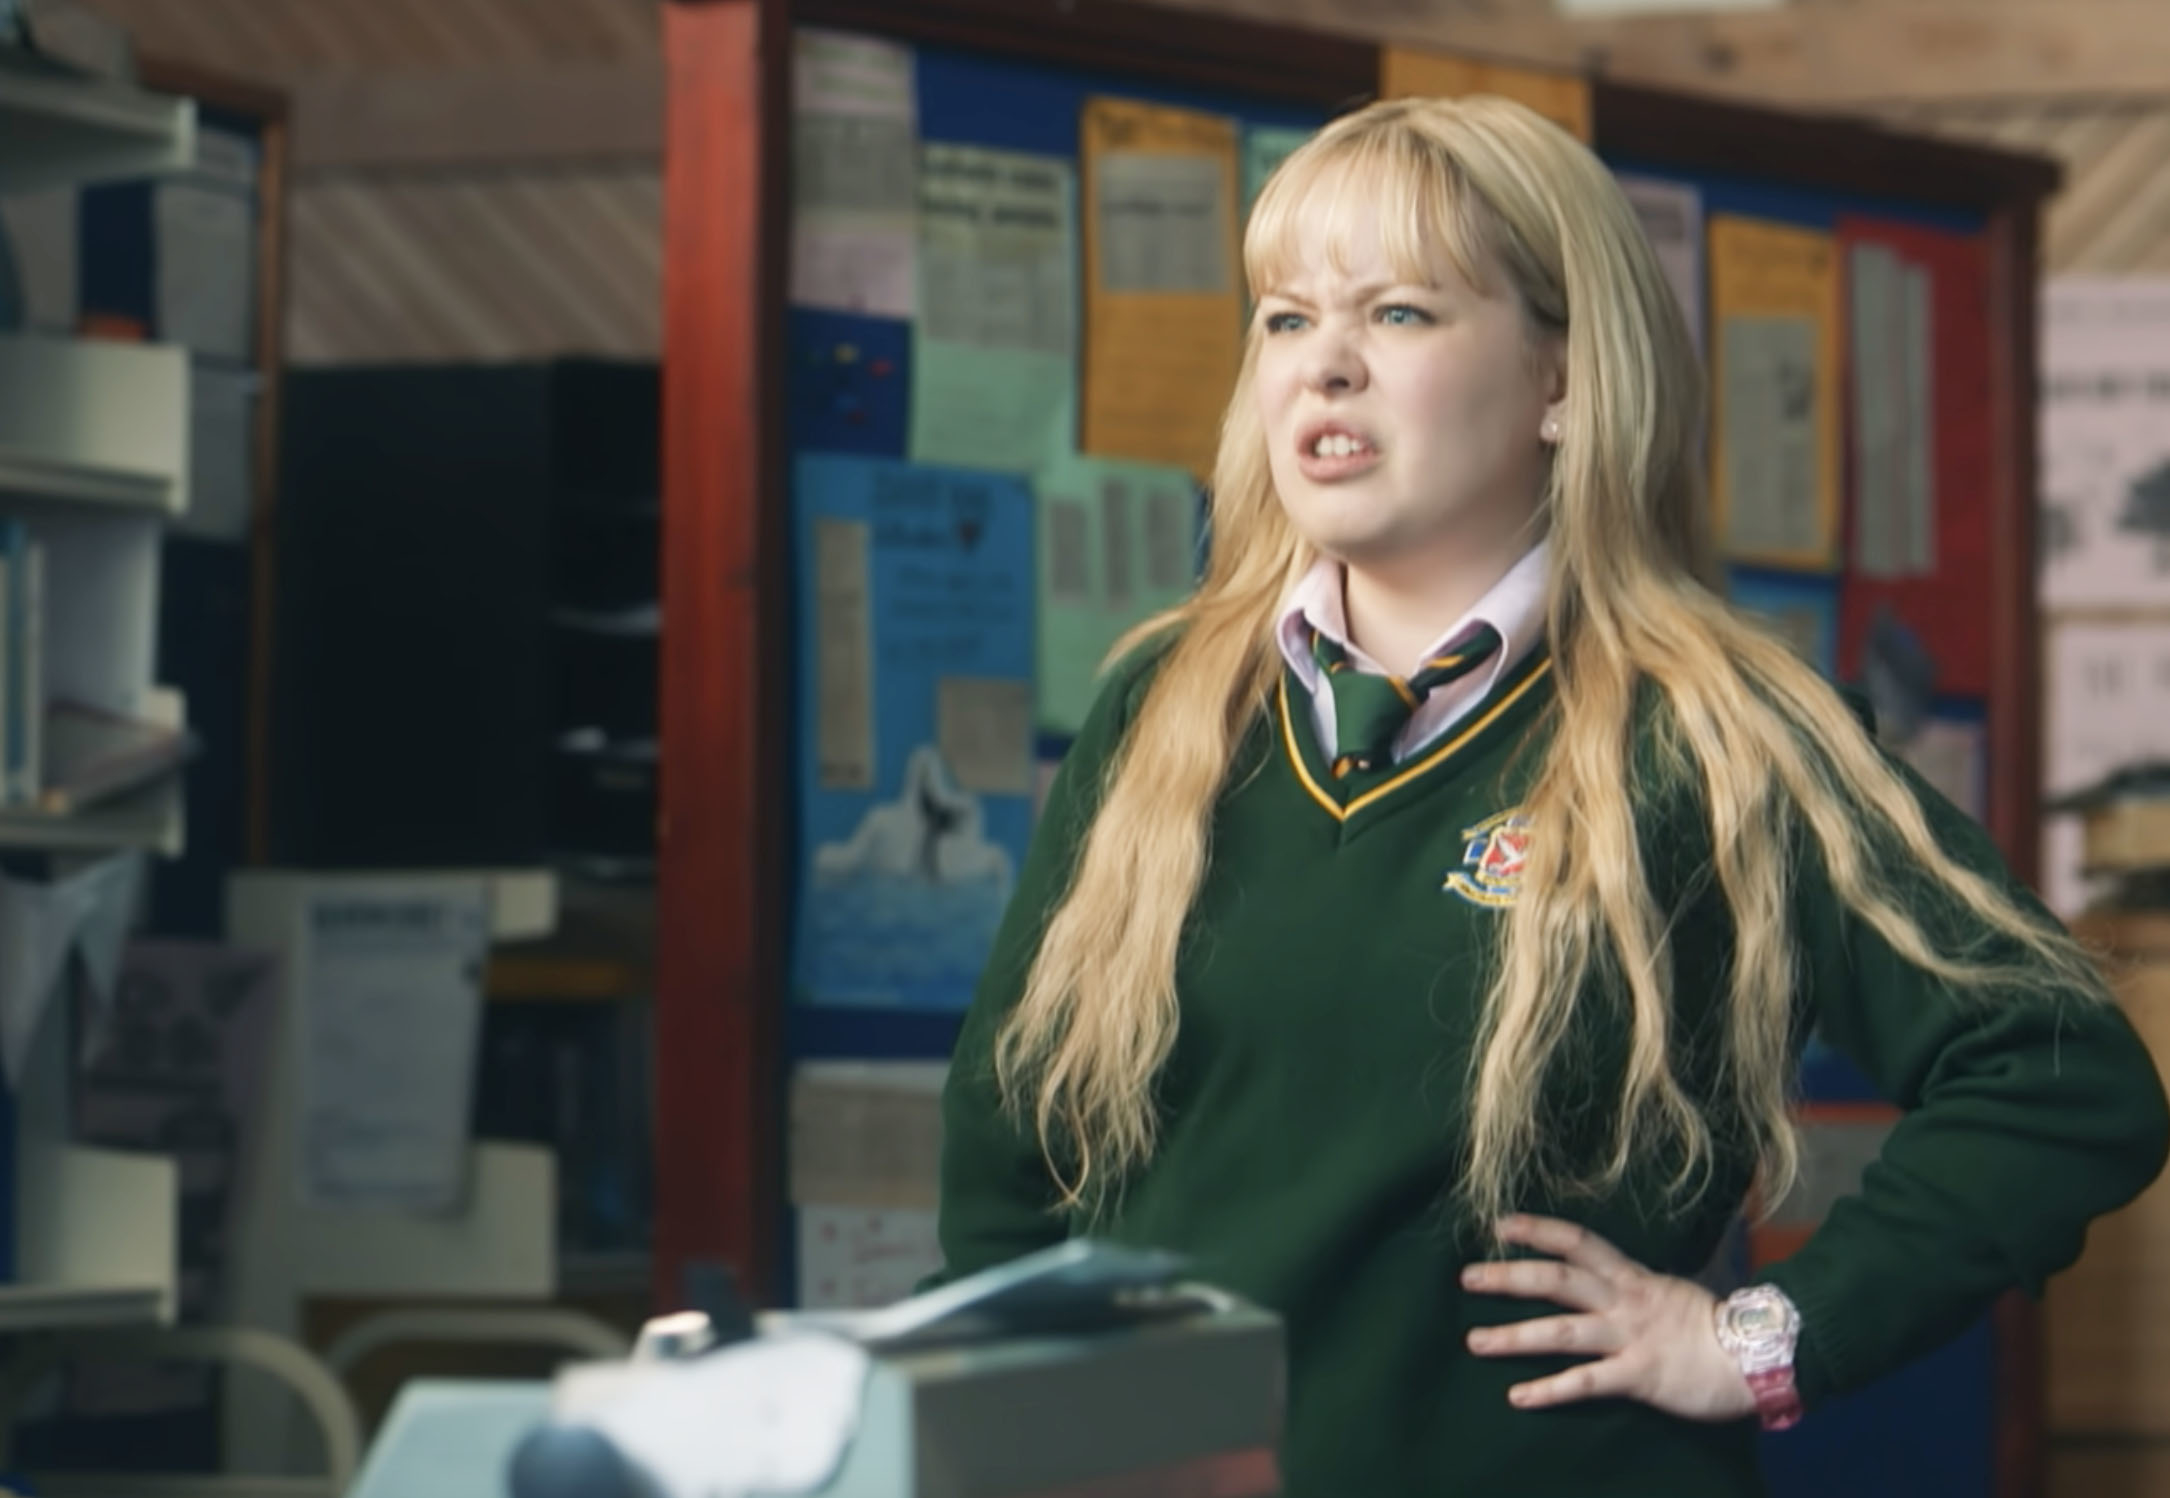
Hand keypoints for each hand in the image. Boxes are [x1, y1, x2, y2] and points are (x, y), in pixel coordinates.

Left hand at [1461, 1214, 1755, 1421]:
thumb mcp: (1669, 1293)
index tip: (1499, 1224)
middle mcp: (1625, 1301)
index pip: (1578, 1242)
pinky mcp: (1639, 1375)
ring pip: (1563, 1331)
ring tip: (1474, 1341)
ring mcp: (1630, 1337)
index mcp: (1632, 1277)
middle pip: (1558, 1280)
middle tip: (1467, 1277)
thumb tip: (1602, 1284)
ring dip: (1514, 1335)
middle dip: (1509, 1277)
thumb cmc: (1714, 1329)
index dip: (1538, 1230)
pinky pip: (1587, 1382)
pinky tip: (1518, 1396)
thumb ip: (1633, 1289)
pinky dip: (1550, 1390)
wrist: (1759, 1357)